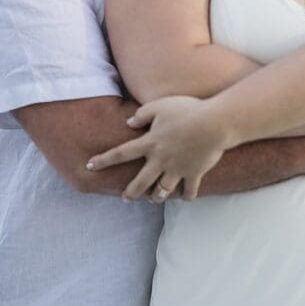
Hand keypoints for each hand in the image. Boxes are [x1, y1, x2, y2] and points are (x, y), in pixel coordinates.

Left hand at [86, 95, 226, 201]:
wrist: (215, 123)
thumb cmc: (187, 110)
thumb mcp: (160, 105)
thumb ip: (143, 113)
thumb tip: (129, 122)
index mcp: (150, 142)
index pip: (121, 153)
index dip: (104, 160)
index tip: (89, 166)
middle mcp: (161, 160)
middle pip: (141, 182)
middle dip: (130, 192)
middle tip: (124, 198)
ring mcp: (178, 169)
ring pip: (163, 190)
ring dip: (156, 197)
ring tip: (153, 200)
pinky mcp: (195, 173)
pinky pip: (189, 191)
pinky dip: (187, 196)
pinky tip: (185, 197)